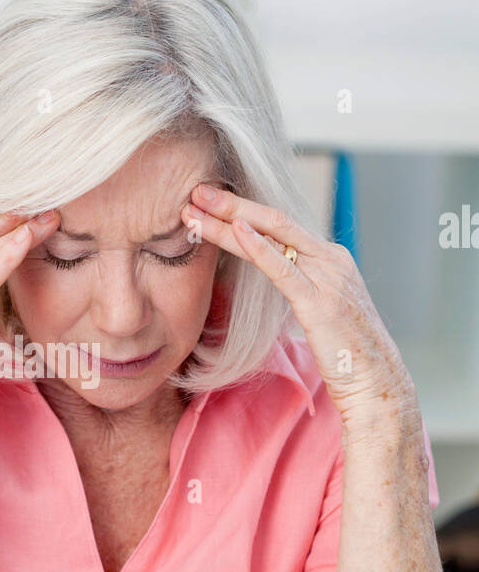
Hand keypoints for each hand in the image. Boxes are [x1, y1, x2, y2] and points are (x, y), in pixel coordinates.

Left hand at [181, 183, 419, 433]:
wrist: (376, 381)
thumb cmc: (344, 353)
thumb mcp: (320, 310)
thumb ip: (299, 287)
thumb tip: (270, 279)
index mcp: (330, 258)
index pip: (280, 225)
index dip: (243, 210)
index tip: (208, 201)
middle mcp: (331, 259)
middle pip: (274, 220)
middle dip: (232, 204)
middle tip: (195, 190)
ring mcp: (328, 277)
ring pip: (272, 237)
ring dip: (229, 221)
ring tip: (196, 210)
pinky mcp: (320, 302)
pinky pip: (282, 269)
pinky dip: (257, 247)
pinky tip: (235, 231)